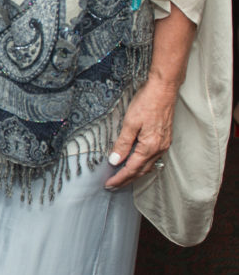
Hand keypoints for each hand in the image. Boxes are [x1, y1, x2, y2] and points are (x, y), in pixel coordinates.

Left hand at [105, 2, 194, 190]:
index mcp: (149, 147)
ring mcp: (163, 144)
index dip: (119, 178)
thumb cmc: (147, 103)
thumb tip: (115, 161)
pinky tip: (138, 162)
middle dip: (127, 179)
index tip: (109, 184)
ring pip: (148, 165)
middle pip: (141, 170)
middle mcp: (159, 149)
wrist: (164, 89)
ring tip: (123, 177)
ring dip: (135, 173)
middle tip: (113, 184)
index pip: (132, 169)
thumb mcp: (130, 123)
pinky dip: (144, 164)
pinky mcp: (165, 138)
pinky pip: (154, 158)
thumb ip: (123, 143)